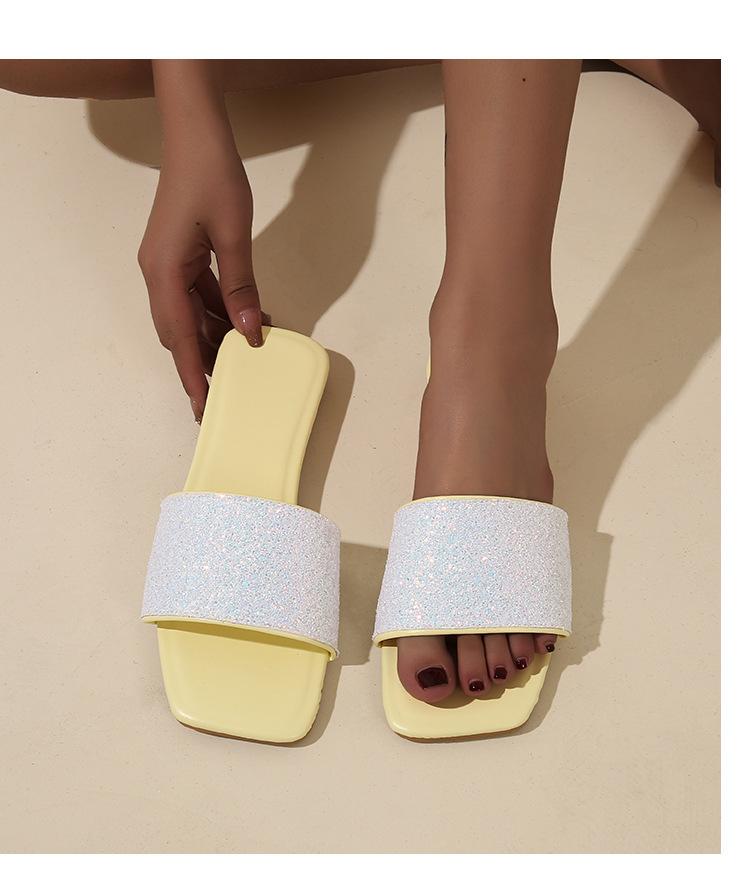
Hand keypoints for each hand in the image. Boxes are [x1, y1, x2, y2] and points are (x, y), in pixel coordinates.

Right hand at [138, 66, 267, 421]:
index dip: (192, 373)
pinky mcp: (181, 256)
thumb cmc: (212, 175)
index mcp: (163, 272)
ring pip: (190, 315)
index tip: (202, 405)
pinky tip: (246, 321)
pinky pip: (198, 295)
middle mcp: (158, 273)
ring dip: (215, 336)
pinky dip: (219, 310)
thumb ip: (241, 286)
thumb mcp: (233, 234)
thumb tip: (249, 331)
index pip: (178, 336)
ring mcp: (168, 265)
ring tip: (244, 360)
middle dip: (202, 363)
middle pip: (179, 332)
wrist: (197, 132)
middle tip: (226, 394)